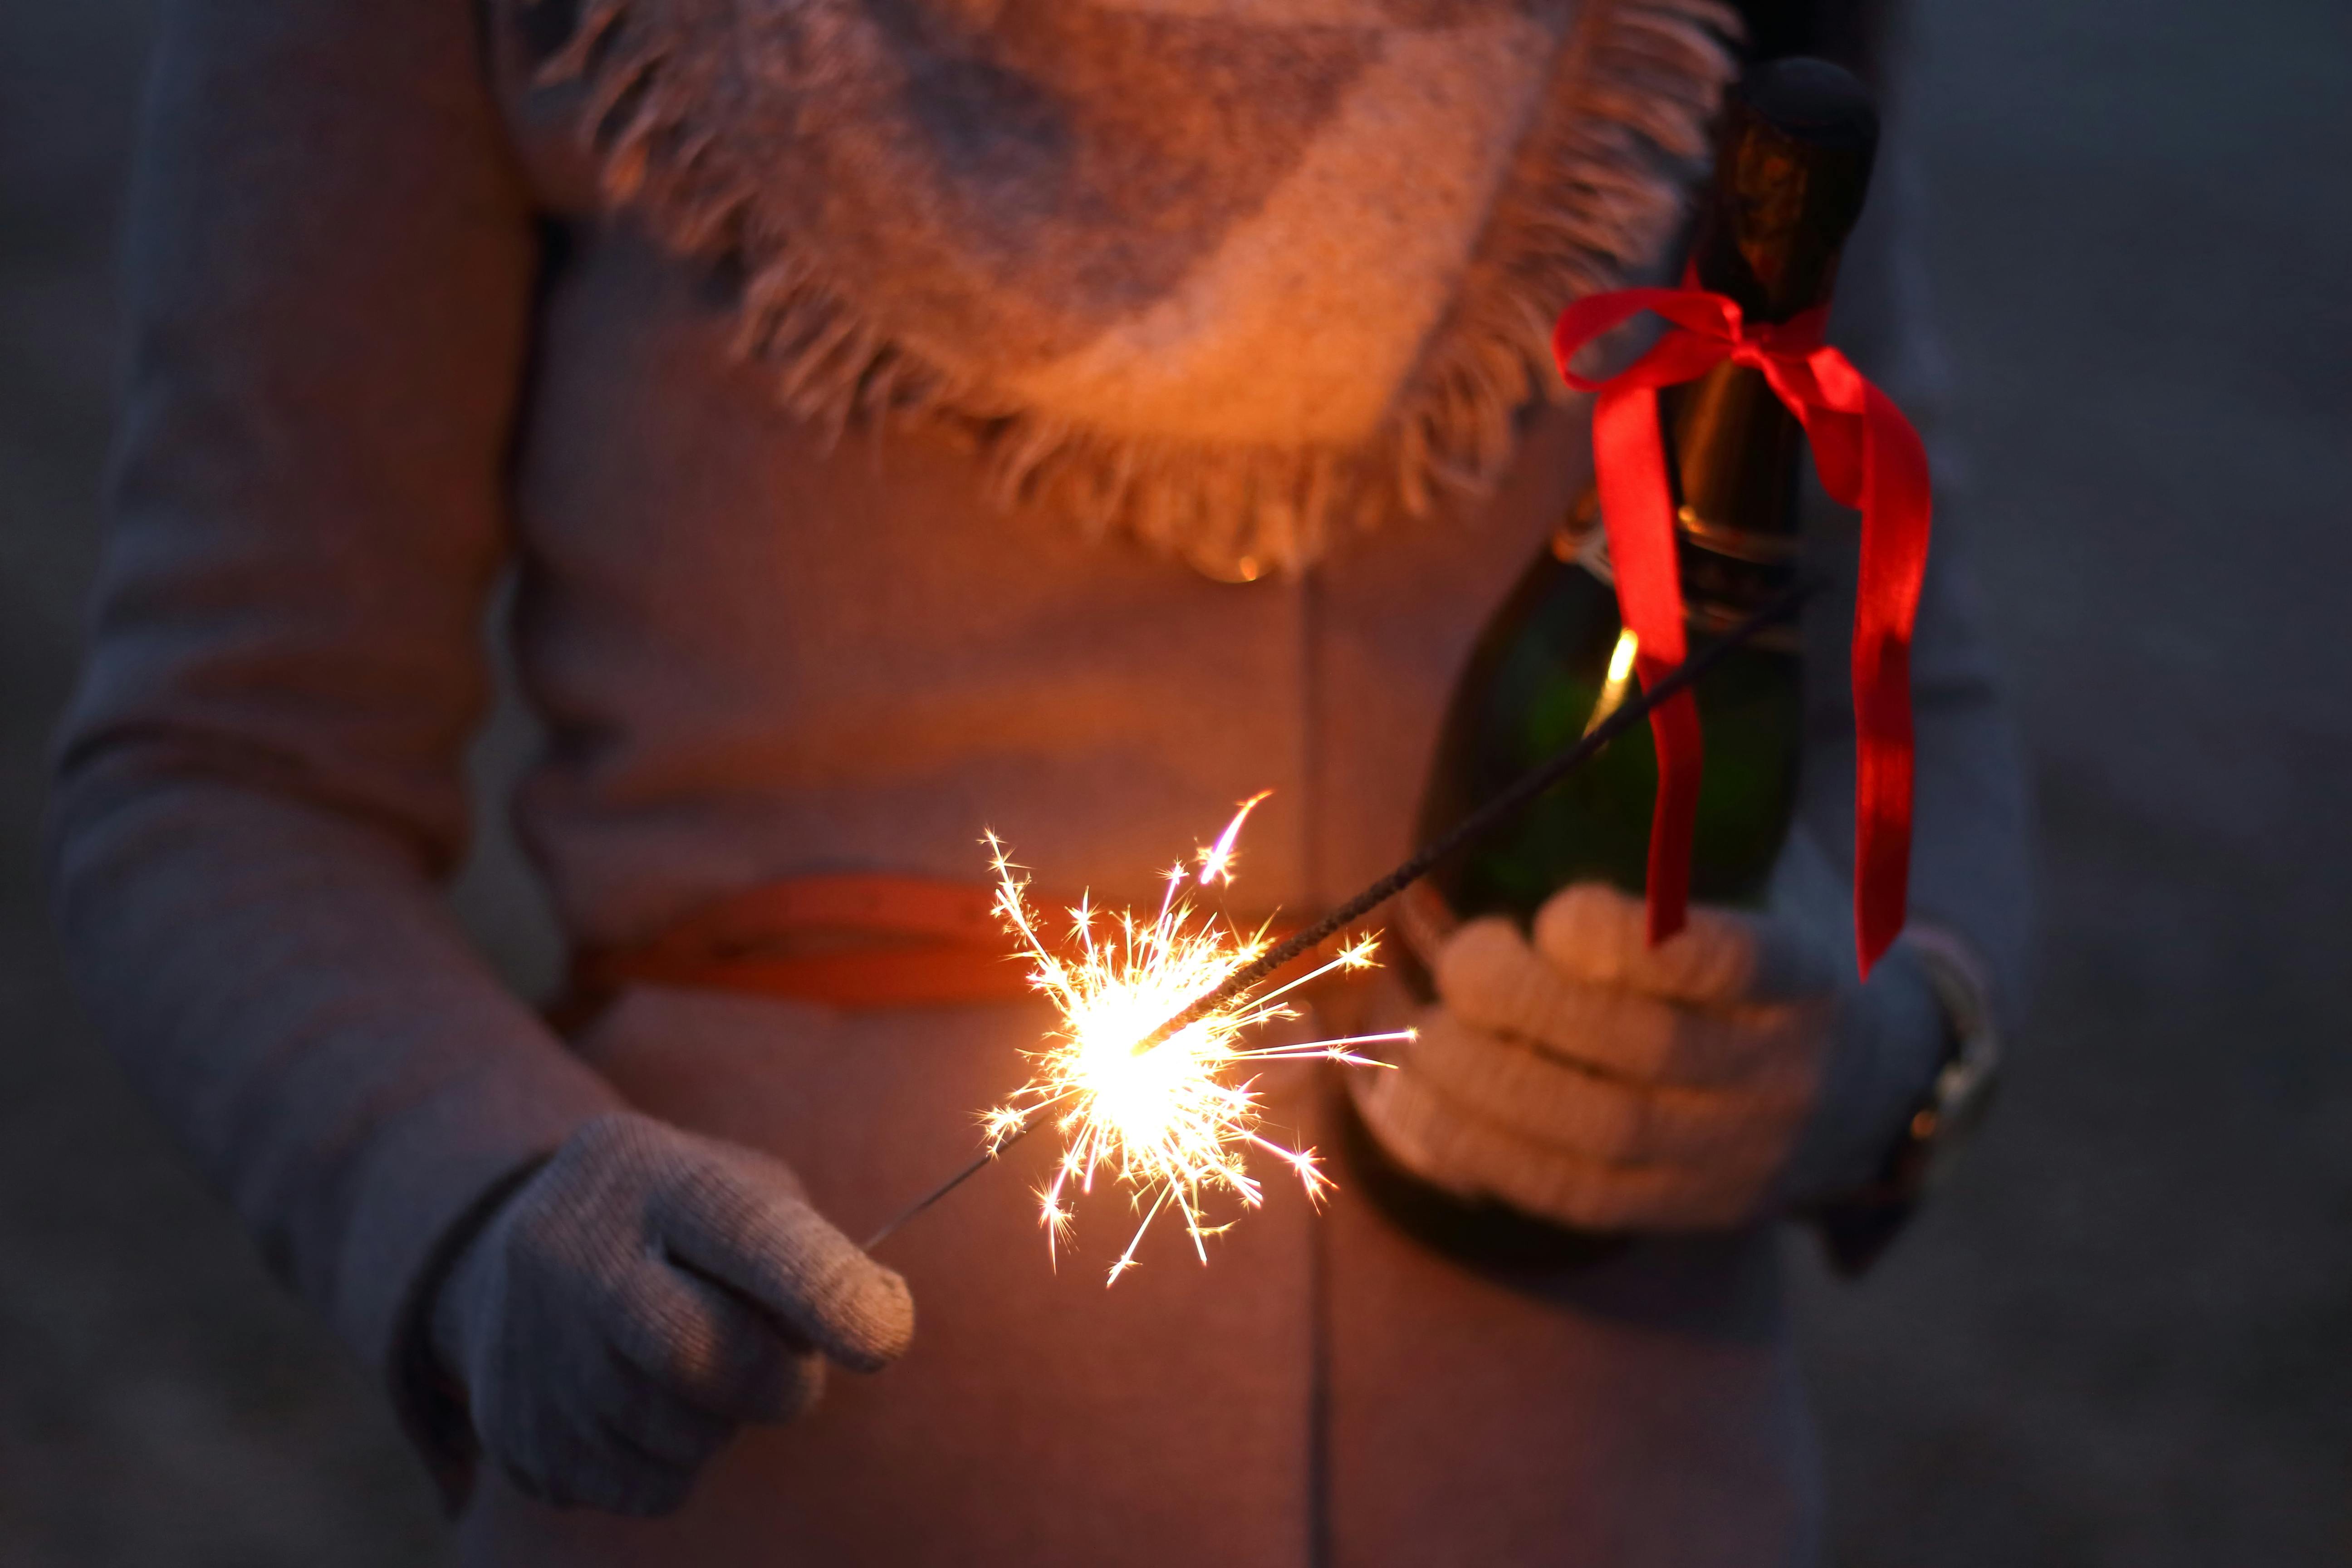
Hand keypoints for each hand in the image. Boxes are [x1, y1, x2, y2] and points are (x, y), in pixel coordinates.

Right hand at [429, 1112, 913, 1514]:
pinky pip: (651, 1487)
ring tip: (693, 1367)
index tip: (885, 1335)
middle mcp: (573, 1251)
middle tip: (792, 1371)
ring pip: (686, 1437)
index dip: (823, 1289)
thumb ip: (808, 1247)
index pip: (746, 1233)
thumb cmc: (673, 1222)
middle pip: (704, 1357)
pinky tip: (645, 1404)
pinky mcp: (519, 1433)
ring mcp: (532, 1347)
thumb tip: (874, 1320)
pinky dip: (679, 1461)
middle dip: (780, 1382)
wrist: (502, 1253)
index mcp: (648, 1173)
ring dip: (725, 1420)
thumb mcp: (734, 1187)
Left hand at [1353, 834, 1949, 1230]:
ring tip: (1416, 1031)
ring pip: (1596, 1134)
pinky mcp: (1678, 1210)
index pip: (1731, 966)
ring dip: (1481, 1082)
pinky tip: (1406, 1103)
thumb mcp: (1768, 879)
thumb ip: (1682, 832)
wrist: (1873, 1088)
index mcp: (1809, 979)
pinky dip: (1473, 1149)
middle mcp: (1781, 1078)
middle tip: (1456, 960)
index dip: (1631, 945)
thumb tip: (1553, 743)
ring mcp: (1733, 1159)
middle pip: (1643, 1058)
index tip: (1557, 911)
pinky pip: (1567, 1195)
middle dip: (1525, 1008)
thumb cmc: (1780, 947)